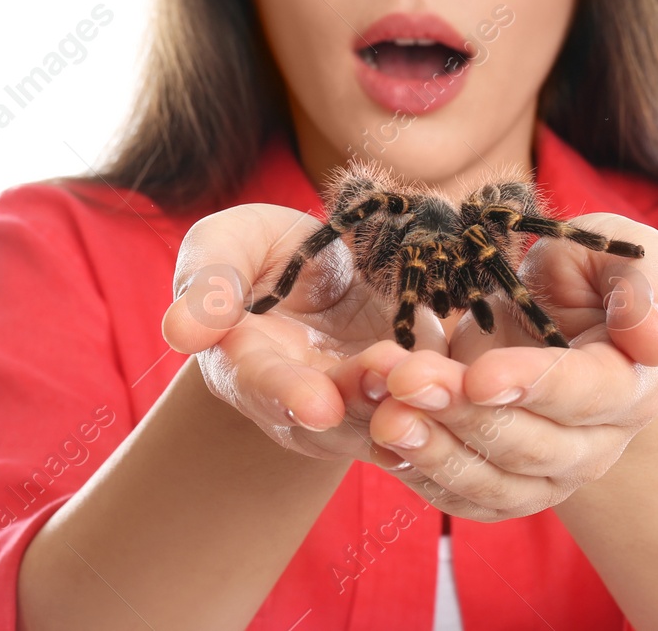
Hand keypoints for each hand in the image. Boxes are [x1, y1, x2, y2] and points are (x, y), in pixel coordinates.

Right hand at [160, 203, 447, 464]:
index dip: (288, 394)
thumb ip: (207, 282)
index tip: (314, 405)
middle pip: (335, 410)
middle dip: (362, 397)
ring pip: (390, 411)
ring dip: (414, 396)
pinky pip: (438, 398)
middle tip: (387, 377)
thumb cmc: (259, 256)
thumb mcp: (225, 246)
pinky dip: (456, 391)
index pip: (264, 385)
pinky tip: (478, 376)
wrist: (324, 267)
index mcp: (251, 365)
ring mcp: (366, 398)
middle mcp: (308, 396)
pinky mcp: (417, 385)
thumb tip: (179, 330)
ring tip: (434, 373)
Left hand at [360, 212, 657, 521]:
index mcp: (633, 385)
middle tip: (402, 379)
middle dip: (462, 413)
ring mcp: (551, 476)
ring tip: (383, 416)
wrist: (561, 322)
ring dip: (434, 451)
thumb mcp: (621, 255)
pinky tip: (381, 438)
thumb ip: (642, 286)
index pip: (586, 394)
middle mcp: (597, 444)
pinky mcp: (506, 489)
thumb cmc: (592, 279)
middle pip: (530, 445)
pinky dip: (420, 474)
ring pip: (493, 483)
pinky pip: (463, 497)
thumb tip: (652, 338)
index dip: (533, 386)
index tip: (478, 375)